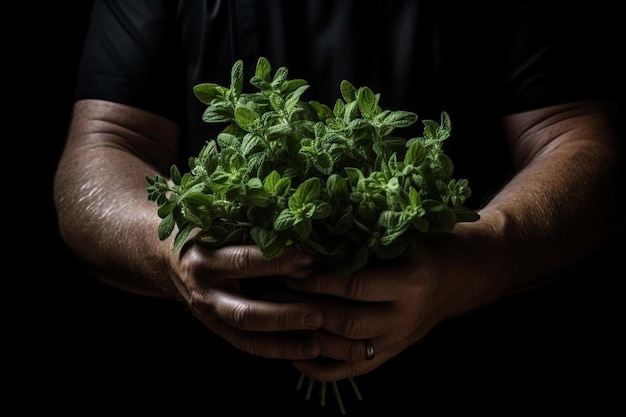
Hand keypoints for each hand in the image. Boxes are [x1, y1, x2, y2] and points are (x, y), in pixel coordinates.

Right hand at [171, 243, 324, 359]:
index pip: (244, 261)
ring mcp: (211, 317)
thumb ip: (252, 231)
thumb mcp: (219, 225)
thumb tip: (302, 232)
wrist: (170, 259)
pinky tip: (306, 352)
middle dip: (282, 316)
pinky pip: (249, 346)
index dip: (278, 261)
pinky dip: (278, 351)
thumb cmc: (205, 233)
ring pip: (248, 336)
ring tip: (316, 345)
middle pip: (245, 312)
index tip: (311, 259)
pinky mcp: (219, 330)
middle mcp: (206, 293)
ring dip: (283, 343)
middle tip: (316, 315)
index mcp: (205, 261)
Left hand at [284, 221, 509, 381]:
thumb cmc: (428, 245)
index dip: (316, 280)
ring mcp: (400, 339)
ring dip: (306, 335)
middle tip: (270, 291)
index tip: (286, 268)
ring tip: (274, 317)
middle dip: (304, 306)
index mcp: (409, 281)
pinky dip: (323, 368)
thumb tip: (310, 239)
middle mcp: (405, 316)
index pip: (353, 285)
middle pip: (345, 320)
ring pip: (346, 347)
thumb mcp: (403, 236)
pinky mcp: (394, 353)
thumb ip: (365, 241)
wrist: (463, 275)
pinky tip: (296, 356)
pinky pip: (355, 368)